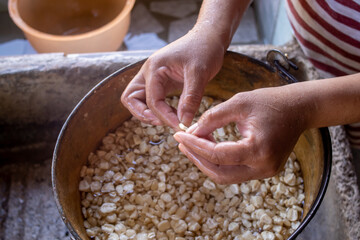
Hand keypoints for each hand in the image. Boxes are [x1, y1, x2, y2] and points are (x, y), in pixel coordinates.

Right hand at [121, 30, 224, 128]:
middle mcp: (148, 72)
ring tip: (169, 120)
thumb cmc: (204, 49)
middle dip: (144, 114)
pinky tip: (174, 114)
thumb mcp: (200, 73)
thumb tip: (184, 121)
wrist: (208, 37)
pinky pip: (150, 98)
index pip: (151, 100)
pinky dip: (157, 109)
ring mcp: (152, 77)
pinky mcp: (160, 82)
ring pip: (137, 100)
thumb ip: (190, 98)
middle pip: (131, 99)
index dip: (163, 116)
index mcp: (154, 68)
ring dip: (148, 113)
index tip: (179, 126)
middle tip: (165, 123)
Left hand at [173, 87, 307, 183]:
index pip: (217, 154)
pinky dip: (219, 161)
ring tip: (190, 145)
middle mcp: (263, 167)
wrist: (299, 108)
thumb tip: (191, 132)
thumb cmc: (270, 101)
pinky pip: (235, 171)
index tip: (178, 135)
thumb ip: (212, 117)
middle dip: (197, 159)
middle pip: (220, 173)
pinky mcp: (265, 170)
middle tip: (181, 143)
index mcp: (258, 149)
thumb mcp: (238, 103)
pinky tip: (207, 146)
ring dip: (206, 162)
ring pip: (226, 176)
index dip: (194, 145)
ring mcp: (266, 172)